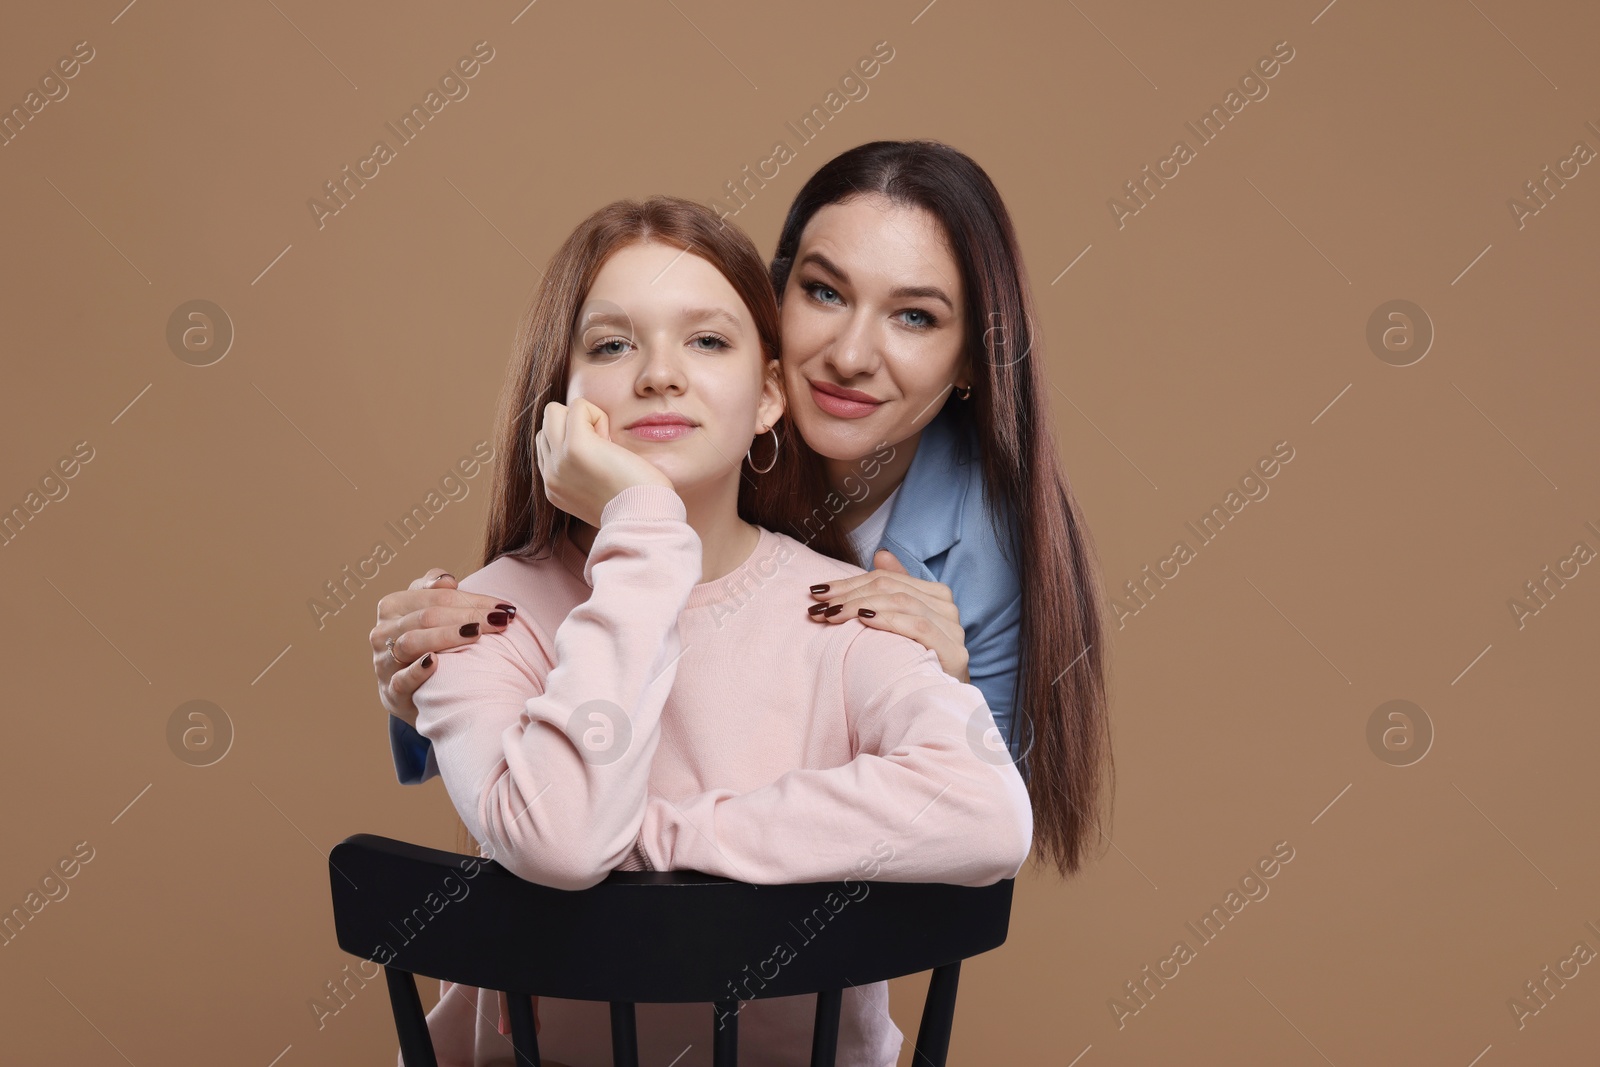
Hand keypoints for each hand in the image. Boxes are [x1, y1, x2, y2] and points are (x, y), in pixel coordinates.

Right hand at [371, 568, 518, 726]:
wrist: (407, 691)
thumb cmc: (423, 641)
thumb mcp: (424, 611)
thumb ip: (434, 590)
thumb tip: (448, 580)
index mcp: (393, 605)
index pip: (438, 597)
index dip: (473, 600)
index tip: (504, 608)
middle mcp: (384, 631)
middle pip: (428, 617)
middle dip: (469, 616)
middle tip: (501, 621)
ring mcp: (384, 661)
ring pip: (412, 642)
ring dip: (446, 636)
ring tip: (475, 633)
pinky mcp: (390, 690)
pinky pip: (401, 679)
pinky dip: (417, 670)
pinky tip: (435, 662)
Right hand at [535, 398, 672, 526]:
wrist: (644, 518)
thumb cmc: (635, 503)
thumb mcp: (598, 491)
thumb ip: (583, 472)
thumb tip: (593, 441)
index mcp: (554, 488)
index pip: (546, 445)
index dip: (574, 441)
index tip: (600, 462)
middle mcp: (550, 476)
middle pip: (547, 426)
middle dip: (575, 427)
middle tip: (603, 450)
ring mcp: (558, 462)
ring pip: (553, 412)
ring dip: (582, 418)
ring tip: (605, 443)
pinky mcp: (575, 447)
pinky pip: (578, 406)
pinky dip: (598, 415)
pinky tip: (611, 441)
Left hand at [807, 550, 970, 682]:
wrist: (940, 707)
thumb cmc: (914, 666)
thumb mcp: (898, 626)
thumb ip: (893, 589)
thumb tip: (881, 554)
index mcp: (935, 596)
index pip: (888, 579)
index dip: (851, 582)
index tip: (819, 591)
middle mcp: (947, 608)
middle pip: (892, 588)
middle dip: (850, 594)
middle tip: (820, 605)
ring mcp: (953, 630)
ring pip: (903, 602)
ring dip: (862, 604)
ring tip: (833, 614)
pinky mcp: (954, 652)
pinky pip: (919, 625)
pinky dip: (889, 618)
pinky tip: (864, 618)